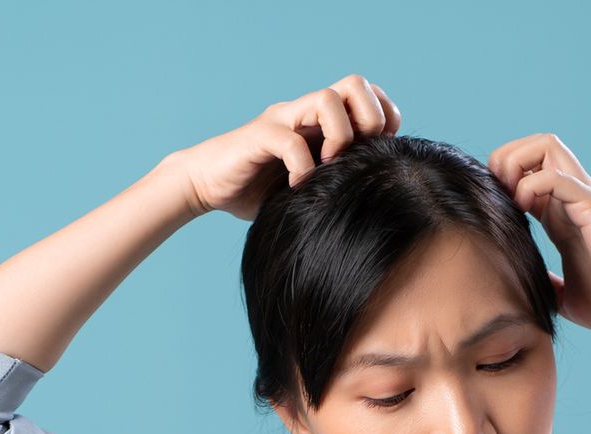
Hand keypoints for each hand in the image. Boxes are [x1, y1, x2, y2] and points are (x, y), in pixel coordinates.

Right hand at [165, 74, 402, 221]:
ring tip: (328, 168)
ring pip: (327, 99)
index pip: (367, 93)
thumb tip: (378, 193)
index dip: (385, 117)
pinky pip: (291, 141)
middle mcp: (304, 112)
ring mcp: (282, 120)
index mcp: (320, 120)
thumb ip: (336, 177)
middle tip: (359, 154)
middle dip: (369, 119)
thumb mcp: (309, 184)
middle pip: (355, 83)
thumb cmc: (258, 189)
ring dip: (339, 137)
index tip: (381, 151)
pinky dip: (302, 167)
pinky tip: (296, 187)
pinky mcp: (259, 137)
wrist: (205, 186)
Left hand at [485, 134, 590, 334]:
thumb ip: (546, 286)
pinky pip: (556, 176)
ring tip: (511, 196)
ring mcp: (583, 196)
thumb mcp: (565, 296)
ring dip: (518, 162)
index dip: (504, 179)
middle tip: (499, 194)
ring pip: (546, 145)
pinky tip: (525, 209)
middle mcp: (573, 196)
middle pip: (537, 144)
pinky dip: (532, 185)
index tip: (495, 208)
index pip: (529, 170)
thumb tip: (525, 289)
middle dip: (507, 158)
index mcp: (563, 214)